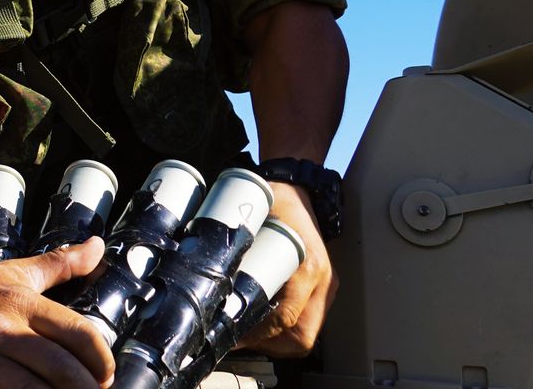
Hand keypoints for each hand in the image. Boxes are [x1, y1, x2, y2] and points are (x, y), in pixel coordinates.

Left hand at [238, 182, 336, 355]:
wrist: (297, 186)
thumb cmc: (274, 200)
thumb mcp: (252, 220)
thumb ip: (236, 248)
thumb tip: (207, 282)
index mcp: (307, 265)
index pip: (285, 317)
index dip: (257, 334)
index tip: (233, 335)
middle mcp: (322, 280)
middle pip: (301, 336)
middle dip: (270, 346)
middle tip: (240, 340)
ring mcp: (326, 285)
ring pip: (307, 333)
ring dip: (279, 341)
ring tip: (249, 333)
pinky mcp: (324, 287)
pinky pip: (310, 321)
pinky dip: (288, 330)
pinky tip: (264, 323)